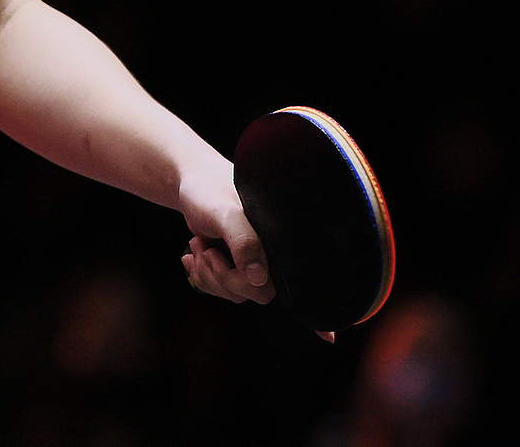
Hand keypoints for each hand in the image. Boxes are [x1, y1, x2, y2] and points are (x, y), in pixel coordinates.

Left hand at [176, 163, 335, 341]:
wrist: (189, 182)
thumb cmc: (209, 191)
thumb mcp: (224, 212)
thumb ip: (243, 241)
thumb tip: (259, 279)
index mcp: (279, 243)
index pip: (303, 281)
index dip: (319, 313)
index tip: (330, 338)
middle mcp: (271, 256)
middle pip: (256, 294)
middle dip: (224, 277)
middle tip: (208, 250)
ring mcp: (252, 263)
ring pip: (235, 294)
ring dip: (208, 274)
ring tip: (199, 245)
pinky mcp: (233, 266)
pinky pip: (220, 289)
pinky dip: (201, 274)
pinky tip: (192, 255)